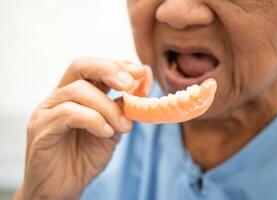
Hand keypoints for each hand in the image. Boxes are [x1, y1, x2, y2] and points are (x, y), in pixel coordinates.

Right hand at [15, 58, 148, 199]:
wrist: (62, 189)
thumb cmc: (84, 159)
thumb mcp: (111, 131)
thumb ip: (120, 111)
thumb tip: (138, 93)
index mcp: (77, 94)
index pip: (96, 67)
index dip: (121, 66)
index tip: (144, 75)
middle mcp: (60, 97)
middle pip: (81, 65)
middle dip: (110, 69)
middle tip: (130, 84)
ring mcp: (48, 110)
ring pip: (79, 90)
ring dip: (108, 107)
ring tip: (122, 126)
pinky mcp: (42, 128)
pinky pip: (69, 113)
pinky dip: (94, 120)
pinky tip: (106, 133)